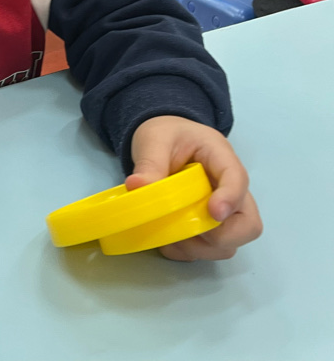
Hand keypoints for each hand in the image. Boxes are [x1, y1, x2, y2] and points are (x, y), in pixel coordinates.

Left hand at [126, 116, 262, 260]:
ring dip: (202, 247)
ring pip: (231, 243)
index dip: (230, 198)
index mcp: (221, 156)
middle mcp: (231, 188)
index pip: (237, 179)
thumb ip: (150, 162)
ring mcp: (225, 210)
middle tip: (188, 227)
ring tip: (170, 234)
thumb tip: (137, 186)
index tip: (213, 213)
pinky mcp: (212, 226)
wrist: (164, 140)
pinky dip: (190, 251)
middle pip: (248, 223)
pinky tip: (168, 241)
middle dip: (221, 235)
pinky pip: (211, 249)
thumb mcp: (154, 140)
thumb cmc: (166, 135)